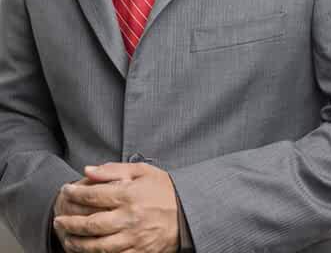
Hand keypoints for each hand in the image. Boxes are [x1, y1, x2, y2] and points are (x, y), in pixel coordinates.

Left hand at [53, 162, 178, 252]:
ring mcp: (134, 238)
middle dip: (71, 222)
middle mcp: (130, 218)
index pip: (94, 194)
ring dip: (79, 243)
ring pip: (98, 246)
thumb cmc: (163, 188)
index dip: (75, 193)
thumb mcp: (141, 171)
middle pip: (91, 224)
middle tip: (58, 219)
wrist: (188, 212)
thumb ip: (113, 170)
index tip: (65, 190)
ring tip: (67, 237)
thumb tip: (88, 170)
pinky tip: (87, 251)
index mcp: (129, 195)